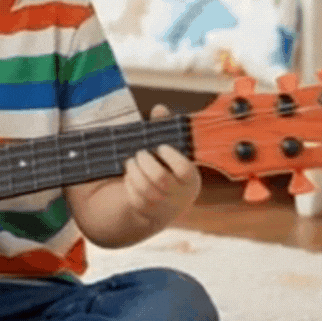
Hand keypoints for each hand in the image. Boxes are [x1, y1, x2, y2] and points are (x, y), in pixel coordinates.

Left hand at [122, 103, 201, 228]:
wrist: (165, 203)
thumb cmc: (170, 169)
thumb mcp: (173, 153)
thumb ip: (166, 130)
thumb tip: (159, 108)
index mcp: (191, 179)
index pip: (184, 169)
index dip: (170, 156)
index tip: (160, 147)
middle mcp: (180, 196)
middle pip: (160, 179)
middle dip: (146, 162)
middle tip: (141, 153)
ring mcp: (164, 206)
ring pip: (145, 189)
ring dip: (135, 172)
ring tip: (132, 161)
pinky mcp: (149, 213)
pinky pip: (135, 198)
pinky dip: (130, 184)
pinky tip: (130, 175)